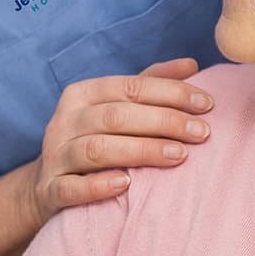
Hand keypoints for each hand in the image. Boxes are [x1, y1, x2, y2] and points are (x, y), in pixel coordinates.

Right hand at [27, 57, 214, 222]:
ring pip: (96, 149)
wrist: (47, 185)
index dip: (171, 93)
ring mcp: (55, 156)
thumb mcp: (115, 107)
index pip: (130, 87)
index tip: (207, 104)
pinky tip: (126, 184)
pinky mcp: (50, 190)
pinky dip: (98, 185)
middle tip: (202, 133)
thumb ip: (149, 85)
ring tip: (178, 156)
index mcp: (82, 94)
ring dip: (140, 150)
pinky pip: (72, 187)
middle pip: (116, 116)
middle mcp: (65, 121)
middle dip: (164, 122)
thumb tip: (191, 65)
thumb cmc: (94, 139)